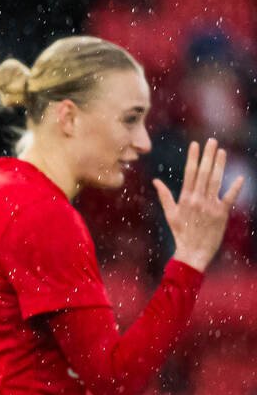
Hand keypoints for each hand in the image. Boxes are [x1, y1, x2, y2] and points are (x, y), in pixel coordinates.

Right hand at [157, 138, 244, 272]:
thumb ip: (165, 196)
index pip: (189, 173)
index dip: (193, 158)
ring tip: (222, 151)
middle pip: (203, 173)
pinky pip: (229, 198)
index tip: (195, 144)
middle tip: (212, 141)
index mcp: (185, 199)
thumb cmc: (181, 233)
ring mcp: (210, 206)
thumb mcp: (170, 214)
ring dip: (219, 165)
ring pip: (216, 181)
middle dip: (208, 156)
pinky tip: (240, 178)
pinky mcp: (221, 214)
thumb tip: (155, 181)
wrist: (192, 252)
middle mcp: (197, 200)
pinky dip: (235, 188)